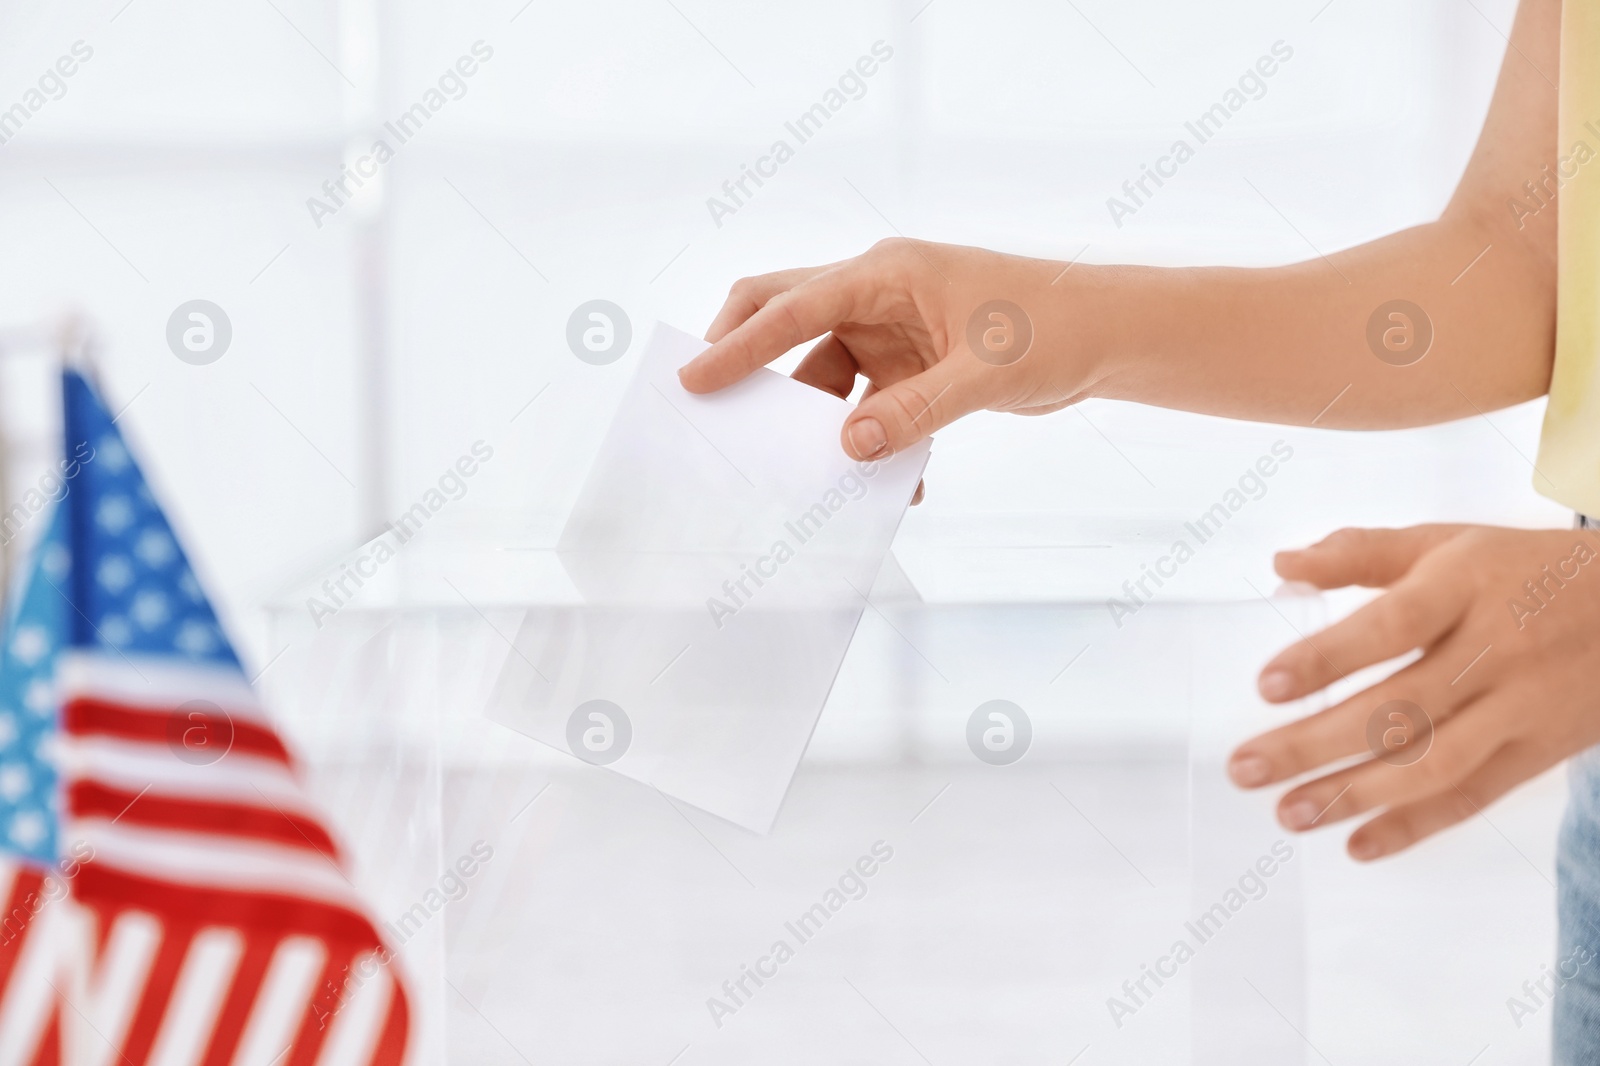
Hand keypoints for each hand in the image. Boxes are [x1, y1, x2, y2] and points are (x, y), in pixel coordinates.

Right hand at [679, 240, 1102, 465]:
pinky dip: (872, 442)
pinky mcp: (914, 367)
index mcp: (889, 273)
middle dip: (749, 358)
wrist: (1110, 338)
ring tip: (809, 472)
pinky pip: (870, 407)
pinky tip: (895, 485)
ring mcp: (895, 332)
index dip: (739, 343)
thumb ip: (916, 411)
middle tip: (710, 405)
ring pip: (826, 375)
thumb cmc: (1057, 328)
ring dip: (819, 424)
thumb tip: (850, 447)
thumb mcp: (986, 373)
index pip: (795, 306)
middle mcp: (881, 296)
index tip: (696, 378)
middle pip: (789, 317)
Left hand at [1228, 524, 1599, 859]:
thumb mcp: (1450, 542)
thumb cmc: (1526, 571)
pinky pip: (1474, 796)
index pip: (1391, 627)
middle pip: (1399, 707)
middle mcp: (1495, 650)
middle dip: (1314, 744)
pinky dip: (1416, 826)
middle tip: (1245, 769)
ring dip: (1354, 794)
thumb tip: (1283, 564)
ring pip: (1433, 762)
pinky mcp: (1540, 752)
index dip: (1328, 658)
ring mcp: (1521, 707)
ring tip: (1288, 812)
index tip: (1266, 686)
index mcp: (1466, 587)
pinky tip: (1358, 844)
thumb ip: (1363, 554)